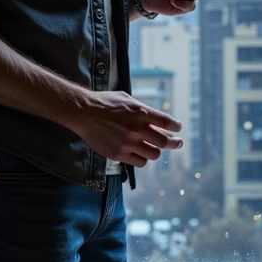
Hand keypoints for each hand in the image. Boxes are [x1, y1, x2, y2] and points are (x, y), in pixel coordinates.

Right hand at [67, 90, 182, 166]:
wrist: (83, 112)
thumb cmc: (105, 103)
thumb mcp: (127, 99)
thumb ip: (143, 110)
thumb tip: (158, 121)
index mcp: (141, 112)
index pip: (167, 122)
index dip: (176, 127)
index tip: (178, 129)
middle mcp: (137, 129)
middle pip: (165, 141)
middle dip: (174, 143)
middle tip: (178, 143)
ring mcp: (128, 143)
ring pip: (154, 154)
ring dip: (156, 151)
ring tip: (155, 149)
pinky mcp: (119, 154)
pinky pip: (140, 163)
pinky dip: (143, 159)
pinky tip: (140, 154)